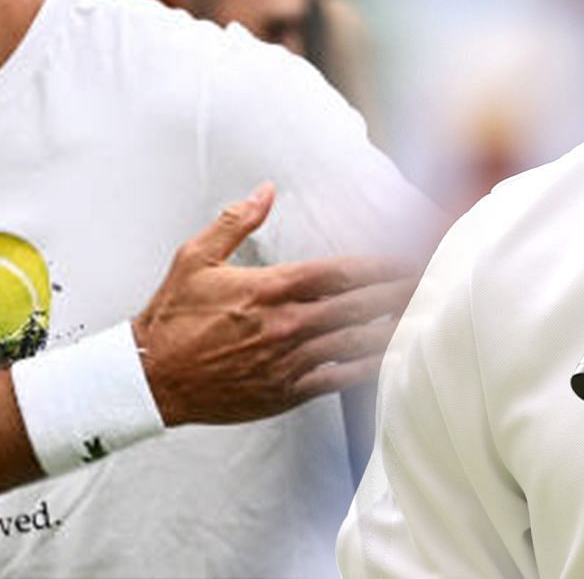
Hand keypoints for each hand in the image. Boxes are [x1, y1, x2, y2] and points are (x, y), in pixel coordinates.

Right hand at [131, 183, 416, 424]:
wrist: (153, 377)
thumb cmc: (172, 316)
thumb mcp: (195, 256)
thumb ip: (235, 222)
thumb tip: (266, 190)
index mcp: (268, 288)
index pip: (338, 272)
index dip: (377, 264)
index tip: (405, 256)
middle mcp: (285, 324)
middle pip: (357, 305)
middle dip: (397, 292)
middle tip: (430, 282)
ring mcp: (289, 361)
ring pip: (355, 342)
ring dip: (391, 328)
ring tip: (421, 316)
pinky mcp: (286, 392)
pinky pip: (338, 379)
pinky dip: (367, 367)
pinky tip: (390, 358)